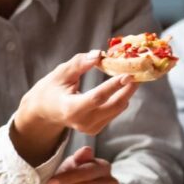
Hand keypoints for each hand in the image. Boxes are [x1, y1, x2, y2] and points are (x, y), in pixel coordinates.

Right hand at [12, 51, 138, 165]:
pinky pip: (115, 111)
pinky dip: (121, 98)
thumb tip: (99, 55)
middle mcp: (82, 122)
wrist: (44, 111)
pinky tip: (123, 86)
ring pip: (117, 109)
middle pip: (113, 105)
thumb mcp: (61, 73)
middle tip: (138, 71)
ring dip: (127, 92)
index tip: (128, 74)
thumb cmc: (52, 89)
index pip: (97, 98)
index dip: (114, 86)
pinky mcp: (96, 129)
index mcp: (70, 109)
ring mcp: (90, 128)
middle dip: (128, 88)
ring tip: (132, 75)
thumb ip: (80, 63)